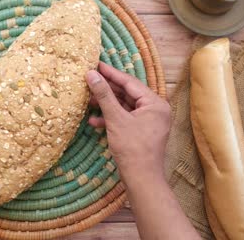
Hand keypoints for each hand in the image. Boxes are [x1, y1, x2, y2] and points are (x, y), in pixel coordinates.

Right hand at [86, 62, 170, 183]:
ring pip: (124, 106)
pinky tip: (94, 121)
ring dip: (106, 105)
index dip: (111, 73)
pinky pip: (125, 118)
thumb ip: (104, 95)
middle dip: (107, 90)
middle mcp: (155, 109)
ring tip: (88, 101)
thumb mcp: (116, 119)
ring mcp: (149, 121)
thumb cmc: (132, 148)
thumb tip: (91, 74)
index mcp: (155, 103)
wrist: (141, 178)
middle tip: (89, 80)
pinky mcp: (141, 131)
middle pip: (127, 93)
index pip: (130, 82)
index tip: (96, 64)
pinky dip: (111, 118)